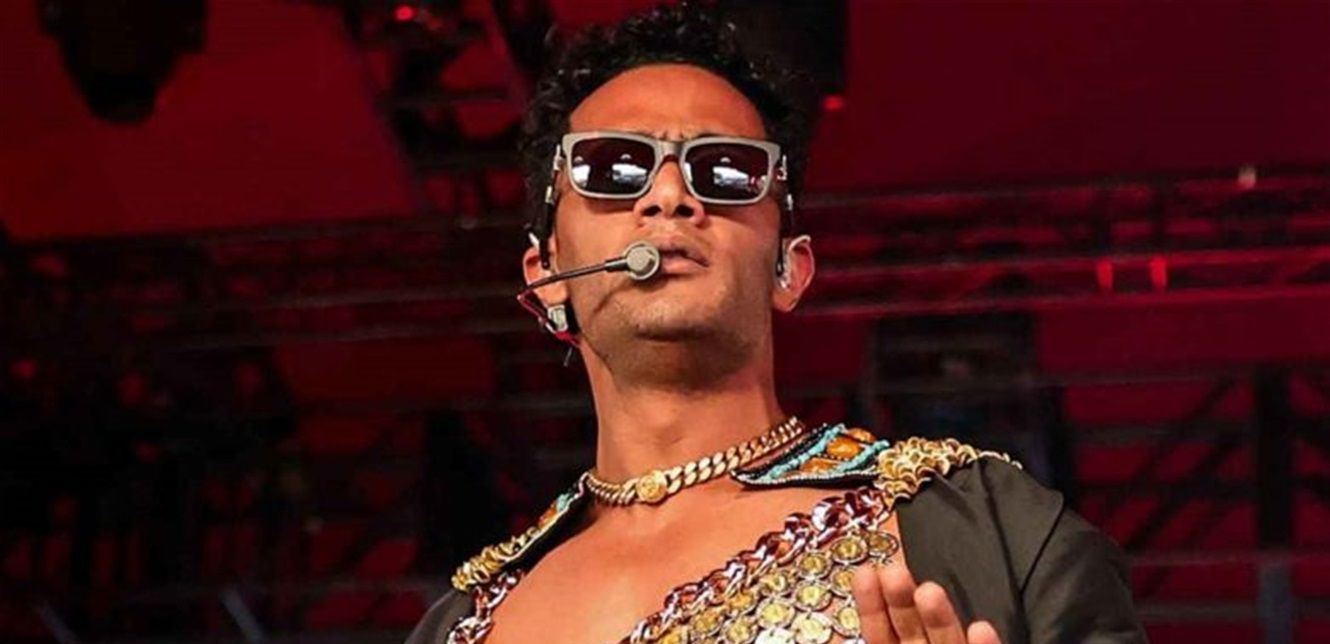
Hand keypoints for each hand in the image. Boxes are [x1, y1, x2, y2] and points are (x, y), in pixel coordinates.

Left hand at [851, 562, 1001, 643]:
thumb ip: (880, 632)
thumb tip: (832, 630)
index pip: (880, 630)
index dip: (871, 604)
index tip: (865, 573)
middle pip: (912, 628)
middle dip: (902, 601)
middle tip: (895, 573)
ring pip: (947, 637)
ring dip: (939, 616)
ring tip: (929, 592)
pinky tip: (982, 629)